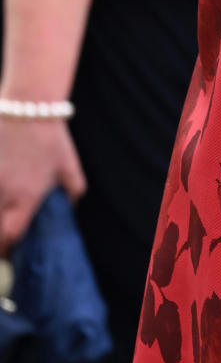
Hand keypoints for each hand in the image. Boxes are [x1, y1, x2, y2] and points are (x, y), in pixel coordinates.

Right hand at [0, 119, 85, 254]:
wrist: (28, 107)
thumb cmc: (52, 139)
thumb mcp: (70, 169)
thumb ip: (72, 194)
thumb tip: (68, 211)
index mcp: (25, 197)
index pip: (9, 234)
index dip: (6, 249)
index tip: (8, 255)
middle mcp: (2, 192)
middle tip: (3, 243)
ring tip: (1, 219)